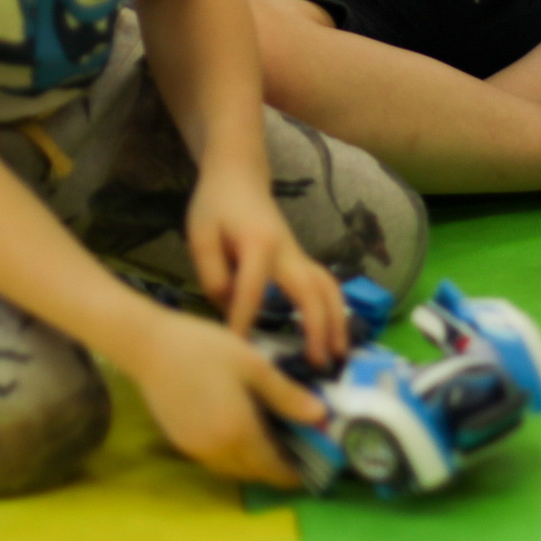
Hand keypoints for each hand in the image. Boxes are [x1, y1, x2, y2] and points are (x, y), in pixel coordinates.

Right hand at [129, 309, 324, 490]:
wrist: (149, 346)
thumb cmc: (204, 349)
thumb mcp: (253, 366)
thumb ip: (287, 395)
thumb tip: (321, 416)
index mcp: (238, 434)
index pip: (273, 468)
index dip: (295, 472)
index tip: (313, 465)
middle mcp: (216, 451)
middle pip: (254, 473)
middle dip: (277, 468)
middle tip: (298, 449)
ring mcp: (195, 449)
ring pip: (233, 469)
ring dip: (254, 463)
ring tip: (273, 439)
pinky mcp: (181, 442)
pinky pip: (216, 459)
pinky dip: (234, 455)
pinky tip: (241, 430)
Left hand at [187, 160, 349, 365]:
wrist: (238, 175)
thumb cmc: (216, 205)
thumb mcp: (200, 236)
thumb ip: (213, 274)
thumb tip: (231, 307)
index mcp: (258, 245)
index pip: (252, 292)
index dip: (244, 322)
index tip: (238, 351)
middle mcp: (287, 251)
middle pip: (312, 292)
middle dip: (318, 329)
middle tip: (319, 364)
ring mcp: (299, 254)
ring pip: (328, 288)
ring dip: (338, 320)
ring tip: (339, 354)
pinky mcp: (300, 258)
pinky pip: (324, 285)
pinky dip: (334, 309)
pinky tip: (334, 333)